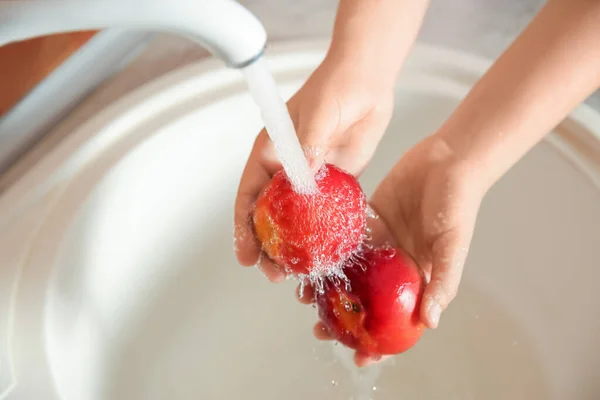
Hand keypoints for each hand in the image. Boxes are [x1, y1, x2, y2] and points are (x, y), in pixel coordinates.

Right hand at [234, 56, 394, 279]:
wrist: (367, 81)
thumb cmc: (337, 87)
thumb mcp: (319, 112)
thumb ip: (309, 143)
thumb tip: (303, 174)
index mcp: (271, 153)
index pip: (249, 196)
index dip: (244, 228)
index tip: (245, 256)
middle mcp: (287, 170)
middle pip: (271, 216)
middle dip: (270, 247)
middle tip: (275, 274)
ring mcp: (312, 178)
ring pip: (298, 221)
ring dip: (297, 248)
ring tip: (300, 274)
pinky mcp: (337, 182)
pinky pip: (327, 214)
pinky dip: (325, 235)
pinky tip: (328, 255)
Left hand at [298, 135, 487, 365]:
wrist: (447, 159)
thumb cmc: (458, 203)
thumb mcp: (452, 245)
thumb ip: (442, 281)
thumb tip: (429, 321)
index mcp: (417, 276)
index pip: (397, 318)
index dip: (381, 341)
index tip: (360, 358)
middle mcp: (396, 264)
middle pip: (366, 299)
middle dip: (345, 318)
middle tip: (321, 330)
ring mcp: (380, 242)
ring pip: (350, 272)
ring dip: (328, 288)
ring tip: (305, 298)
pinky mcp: (368, 219)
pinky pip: (344, 240)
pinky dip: (327, 253)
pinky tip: (309, 261)